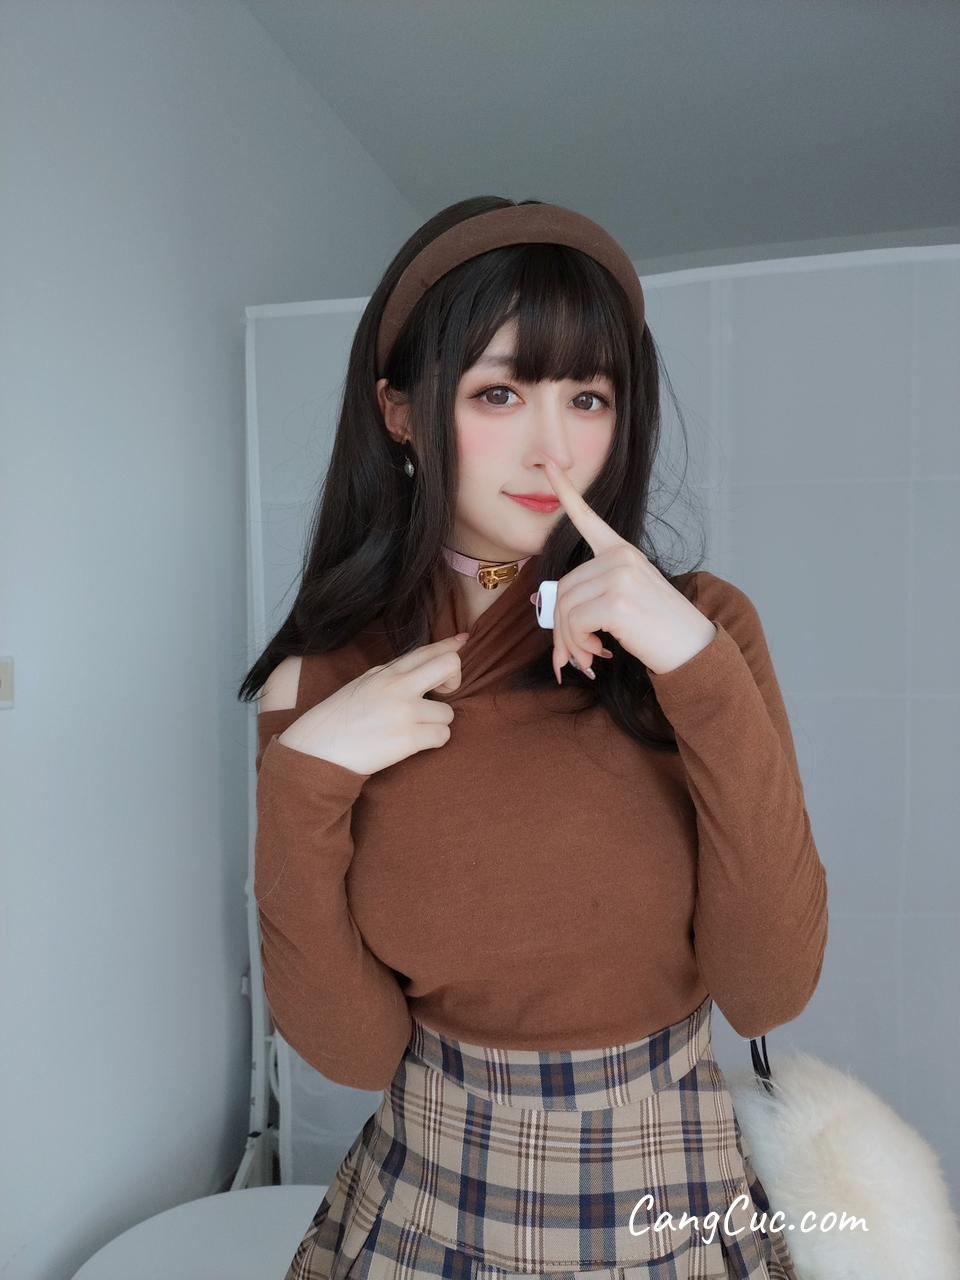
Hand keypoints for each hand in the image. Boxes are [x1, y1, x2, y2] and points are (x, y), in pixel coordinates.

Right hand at [276, 635, 468, 773]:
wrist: (316, 749)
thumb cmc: (337, 719)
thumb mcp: (362, 685)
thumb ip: (390, 675)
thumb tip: (419, 667)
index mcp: (385, 672)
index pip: (425, 651)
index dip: (449, 645)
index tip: (462, 640)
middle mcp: (398, 686)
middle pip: (449, 665)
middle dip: (454, 679)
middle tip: (441, 694)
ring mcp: (405, 712)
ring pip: (449, 712)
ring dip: (436, 723)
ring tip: (413, 729)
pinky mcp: (408, 739)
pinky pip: (443, 736)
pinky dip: (433, 741)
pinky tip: (413, 743)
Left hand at [530, 456, 716, 682]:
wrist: (694, 650)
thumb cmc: (658, 629)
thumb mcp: (625, 599)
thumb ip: (590, 593)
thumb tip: (541, 605)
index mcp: (622, 552)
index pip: (588, 519)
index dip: (566, 494)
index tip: (550, 466)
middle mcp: (620, 557)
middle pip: (563, 588)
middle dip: (562, 627)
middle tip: (577, 653)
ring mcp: (620, 576)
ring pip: (565, 608)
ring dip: (570, 641)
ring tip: (589, 656)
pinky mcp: (617, 601)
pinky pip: (574, 623)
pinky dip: (579, 645)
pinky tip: (600, 653)